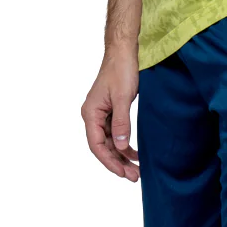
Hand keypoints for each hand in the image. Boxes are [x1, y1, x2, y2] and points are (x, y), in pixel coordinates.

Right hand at [81, 46, 140, 181]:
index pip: (97, 145)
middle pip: (103, 146)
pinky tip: (134, 153)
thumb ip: (121, 123)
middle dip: (118, 162)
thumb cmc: (121, 69)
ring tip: (136, 170)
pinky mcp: (111, 110)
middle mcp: (93, 115)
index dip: (109, 161)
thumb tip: (120, 147)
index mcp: (90, 113)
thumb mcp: (122, 97)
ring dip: (122, 155)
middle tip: (134, 176)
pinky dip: (124, 143)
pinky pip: (115, 132)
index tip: (123, 172)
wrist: (124, 50)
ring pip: (110, 141)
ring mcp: (101, 113)